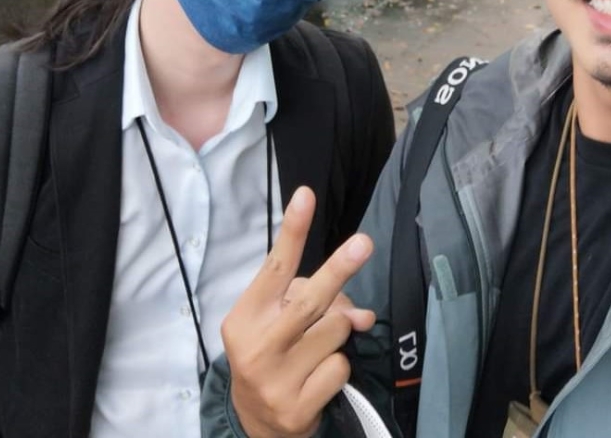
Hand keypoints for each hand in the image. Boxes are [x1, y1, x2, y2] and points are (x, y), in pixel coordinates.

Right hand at [222, 186, 374, 437]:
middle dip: (340, 269)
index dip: (293, 231)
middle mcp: (256, 347)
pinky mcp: (297, 408)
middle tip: (364, 243)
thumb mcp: (276, 324)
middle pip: (310, 301)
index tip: (306, 195)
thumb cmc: (271, 354)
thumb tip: (360, 314)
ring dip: (339, 332)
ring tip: (318, 347)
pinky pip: (340, 368)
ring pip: (335, 332)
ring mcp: (275, 380)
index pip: (274, 267)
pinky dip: (339, 367)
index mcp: (246, 317)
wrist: (255, 422)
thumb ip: (311, 305)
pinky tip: (319, 377)